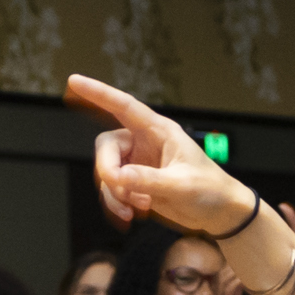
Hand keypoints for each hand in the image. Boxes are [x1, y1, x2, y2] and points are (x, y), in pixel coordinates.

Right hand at [69, 73, 254, 235]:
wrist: (220, 214)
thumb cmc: (210, 190)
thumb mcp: (182, 185)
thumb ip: (149, 181)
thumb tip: (118, 178)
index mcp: (159, 131)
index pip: (124, 106)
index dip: (98, 93)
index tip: (74, 81)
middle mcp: (145, 143)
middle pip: (107, 146)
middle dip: (107, 169)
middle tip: (120, 189)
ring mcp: (138, 163)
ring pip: (107, 171)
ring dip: (113, 193)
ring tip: (133, 208)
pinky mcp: (136, 182)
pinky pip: (113, 189)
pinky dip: (117, 202)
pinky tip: (134, 212)